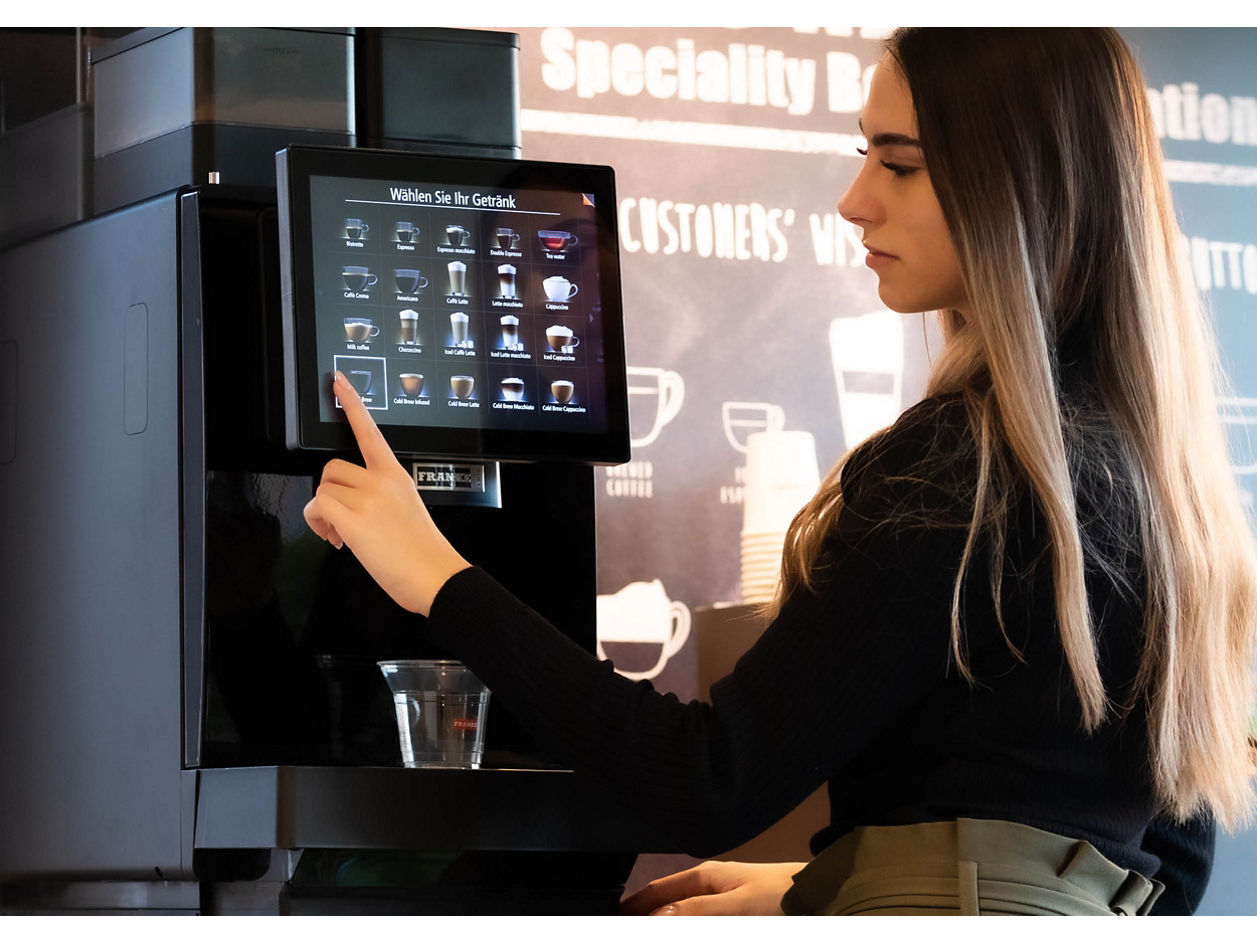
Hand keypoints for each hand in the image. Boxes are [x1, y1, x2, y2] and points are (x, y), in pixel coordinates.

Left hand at [303, 371, 469, 615]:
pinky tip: (335, 538)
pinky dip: (318, 524)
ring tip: (341, 534)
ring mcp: (368, 499)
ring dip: (323, 513)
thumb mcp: (407, 508)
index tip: (338, 381)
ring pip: (322, 490)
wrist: (434, 576)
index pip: (370, 431)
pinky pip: (317, 508)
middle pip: (332, 468)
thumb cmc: (423, 550)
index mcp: (396, 475)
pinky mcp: (353, 520)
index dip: (351, 403)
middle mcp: (381, 481)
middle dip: (330, 494)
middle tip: (340, 519)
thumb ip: (380, 495)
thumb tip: (351, 503)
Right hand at [620, 860, 805, 915]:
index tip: (616, 917)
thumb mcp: (738, 905)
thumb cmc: (781, 893)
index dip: (634, 904)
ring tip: (648, 927)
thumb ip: (699, 910)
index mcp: (705, 876)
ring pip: (681, 912)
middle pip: (666, 902)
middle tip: (626, 925)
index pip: (658, 891)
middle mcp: (709, 885)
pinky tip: (682, 927)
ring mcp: (720, 898)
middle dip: (645, 913)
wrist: (816, 894)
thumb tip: (660, 916)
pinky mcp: (732, 912)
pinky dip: (684, 922)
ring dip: (664, 919)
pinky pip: (698, 917)